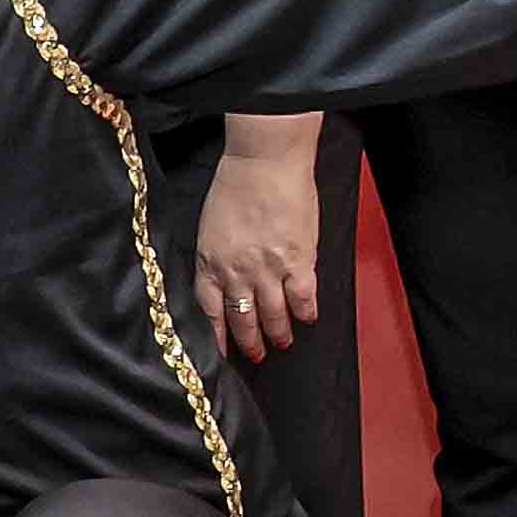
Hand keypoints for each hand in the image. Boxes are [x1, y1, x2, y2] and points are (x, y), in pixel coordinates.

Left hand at [192, 140, 319, 364]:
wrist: (265, 161)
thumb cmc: (235, 185)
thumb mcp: (210, 226)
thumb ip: (216, 257)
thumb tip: (225, 282)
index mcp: (210, 261)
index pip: (209, 311)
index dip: (216, 336)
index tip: (221, 353)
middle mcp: (236, 271)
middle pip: (242, 319)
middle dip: (249, 342)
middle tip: (256, 355)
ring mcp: (268, 269)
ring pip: (272, 315)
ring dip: (278, 333)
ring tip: (281, 341)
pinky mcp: (298, 261)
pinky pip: (303, 298)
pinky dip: (306, 312)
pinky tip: (307, 318)